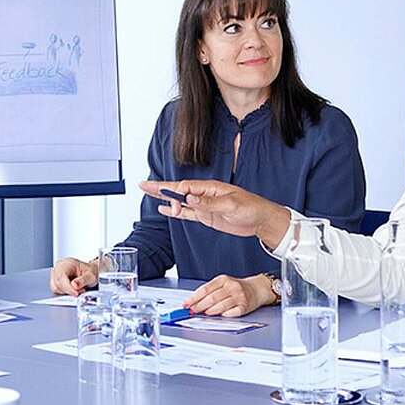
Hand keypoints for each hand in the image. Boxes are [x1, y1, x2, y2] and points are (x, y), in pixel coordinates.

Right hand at [50, 257, 99, 294]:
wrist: (88, 271)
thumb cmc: (88, 271)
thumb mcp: (91, 275)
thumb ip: (83, 279)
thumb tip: (74, 285)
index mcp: (66, 263)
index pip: (62, 276)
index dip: (67, 287)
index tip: (76, 293)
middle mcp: (58, 267)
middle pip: (58, 283)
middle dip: (70, 290)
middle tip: (81, 290)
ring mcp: (55, 274)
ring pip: (57, 288)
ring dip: (68, 292)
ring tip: (79, 288)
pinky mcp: (55, 281)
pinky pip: (57, 290)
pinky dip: (66, 292)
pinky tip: (73, 289)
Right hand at [140, 180, 293, 248]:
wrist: (261, 220)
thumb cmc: (251, 208)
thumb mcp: (231, 205)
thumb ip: (209, 203)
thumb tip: (190, 198)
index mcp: (210, 188)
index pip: (186, 187)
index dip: (176, 195)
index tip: (173, 204)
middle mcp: (204, 195)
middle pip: (177, 190)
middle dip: (160, 188)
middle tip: (143, 185)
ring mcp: (204, 205)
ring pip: (179, 201)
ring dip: (164, 198)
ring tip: (147, 192)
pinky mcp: (206, 216)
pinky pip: (186, 213)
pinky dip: (174, 211)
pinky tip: (164, 209)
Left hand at [183, 274, 273, 317]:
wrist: (257, 289)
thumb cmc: (236, 288)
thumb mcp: (223, 284)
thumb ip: (210, 292)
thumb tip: (194, 303)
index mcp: (223, 280)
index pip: (205, 289)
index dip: (194, 298)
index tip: (186, 304)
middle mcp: (232, 287)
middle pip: (212, 298)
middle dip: (199, 306)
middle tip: (192, 311)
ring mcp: (239, 296)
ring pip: (221, 306)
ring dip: (210, 311)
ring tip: (204, 313)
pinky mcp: (245, 306)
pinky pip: (231, 312)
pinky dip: (223, 314)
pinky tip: (219, 315)